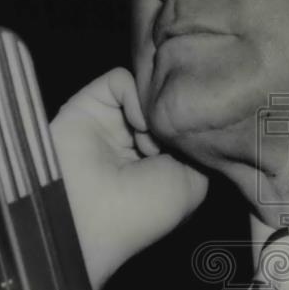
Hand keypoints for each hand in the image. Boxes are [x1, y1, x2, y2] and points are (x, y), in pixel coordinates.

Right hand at [51, 67, 208, 289]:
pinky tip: (137, 126)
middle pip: (165, 103)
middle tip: (171, 142)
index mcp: (156, 164)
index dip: (192, 127)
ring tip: (151, 141)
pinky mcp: (91, 103)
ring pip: (145, 89)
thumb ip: (196, 148)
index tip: (197, 142)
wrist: (92, 210)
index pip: (181, 124)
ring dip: (155, 111)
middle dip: (174, 117)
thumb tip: (190, 119)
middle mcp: (134, 141)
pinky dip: (134, 97)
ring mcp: (112, 122)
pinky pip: (121, 79)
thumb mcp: (192, 185)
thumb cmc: (144, 209)